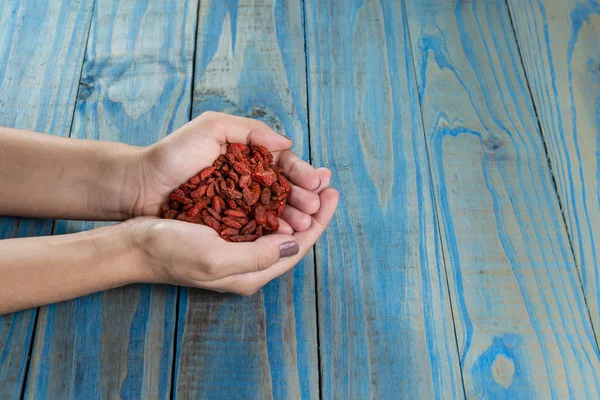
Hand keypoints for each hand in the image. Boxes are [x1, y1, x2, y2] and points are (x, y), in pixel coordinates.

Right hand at [127, 187, 337, 294]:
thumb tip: (296, 243)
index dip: (319, 221)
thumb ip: (258, 255)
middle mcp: (249, 265)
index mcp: (252, 274)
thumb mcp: (215, 257)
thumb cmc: (170, 250)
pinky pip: (260, 219)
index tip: (333, 195)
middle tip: (327, 182)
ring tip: (309, 180)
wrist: (134, 246)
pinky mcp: (226, 236)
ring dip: (296, 203)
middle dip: (313, 210)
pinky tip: (277, 184)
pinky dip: (273, 201)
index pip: (299, 248)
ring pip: (278, 226)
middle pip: (293, 237)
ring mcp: (237, 251)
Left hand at [133, 111, 332, 232]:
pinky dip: (274, 230)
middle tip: (318, 203)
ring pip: (274, 211)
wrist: (139, 184)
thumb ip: (250, 130)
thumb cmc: (172, 154)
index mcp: (247, 158)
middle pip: (285, 191)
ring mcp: (238, 206)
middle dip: (306, 197)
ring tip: (308, 218)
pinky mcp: (227, 226)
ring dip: (295, 215)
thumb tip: (287, 143)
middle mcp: (247, 183)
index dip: (304, 174)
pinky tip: (287, 231)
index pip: (284, 166)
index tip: (320, 180)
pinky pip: (256, 229)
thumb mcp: (211, 128)